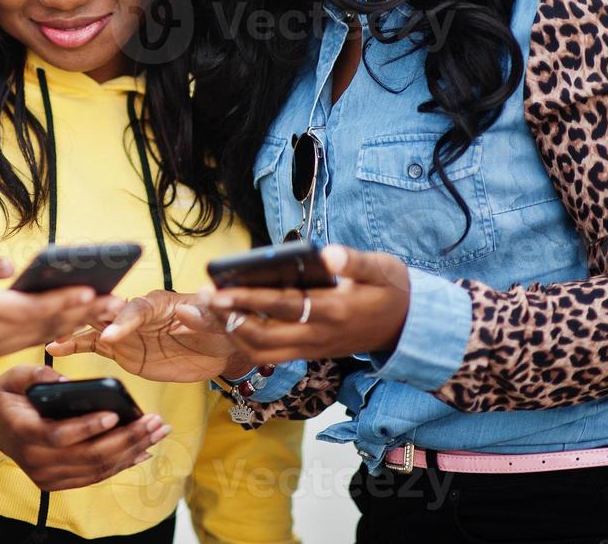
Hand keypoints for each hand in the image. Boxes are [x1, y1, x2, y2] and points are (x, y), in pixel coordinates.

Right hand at [0, 251, 124, 361]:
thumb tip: (8, 265)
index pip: (30, 309)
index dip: (62, 301)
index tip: (89, 291)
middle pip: (45, 325)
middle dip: (81, 313)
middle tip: (115, 302)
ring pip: (41, 335)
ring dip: (74, 323)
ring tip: (104, 311)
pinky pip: (28, 341)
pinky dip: (54, 331)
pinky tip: (72, 321)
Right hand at [0, 364, 168, 491]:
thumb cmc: (8, 397)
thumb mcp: (14, 377)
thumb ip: (36, 374)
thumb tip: (68, 380)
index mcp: (24, 432)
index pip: (59, 436)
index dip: (88, 427)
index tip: (114, 414)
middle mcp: (35, 460)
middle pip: (87, 456)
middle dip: (126, 439)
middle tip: (154, 421)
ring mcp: (47, 476)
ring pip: (96, 469)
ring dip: (131, 451)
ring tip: (157, 432)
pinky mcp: (58, 482)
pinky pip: (94, 476)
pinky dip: (121, 464)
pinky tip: (143, 450)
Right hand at [45, 289, 251, 382]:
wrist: (218, 349)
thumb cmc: (219, 328)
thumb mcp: (217, 322)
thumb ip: (203, 316)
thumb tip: (185, 312)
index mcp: (159, 303)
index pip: (137, 310)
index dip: (123, 322)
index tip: (110, 335)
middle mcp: (137, 314)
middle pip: (108, 314)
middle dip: (87, 320)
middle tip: (63, 328)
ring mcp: (127, 332)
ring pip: (95, 329)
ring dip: (74, 333)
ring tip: (51, 341)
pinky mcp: (122, 350)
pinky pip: (96, 346)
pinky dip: (76, 346)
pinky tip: (55, 350)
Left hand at [200, 245, 411, 362]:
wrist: (409, 327)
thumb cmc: (392, 290)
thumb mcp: (382, 268)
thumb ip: (354, 261)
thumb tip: (327, 254)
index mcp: (335, 311)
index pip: (283, 306)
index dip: (249, 299)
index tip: (219, 290)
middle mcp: (319, 335)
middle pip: (263, 336)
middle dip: (228, 320)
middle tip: (199, 300)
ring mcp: (312, 347)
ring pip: (262, 351)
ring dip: (230, 333)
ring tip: (204, 312)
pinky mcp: (309, 352)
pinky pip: (269, 353)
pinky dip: (242, 341)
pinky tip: (224, 322)